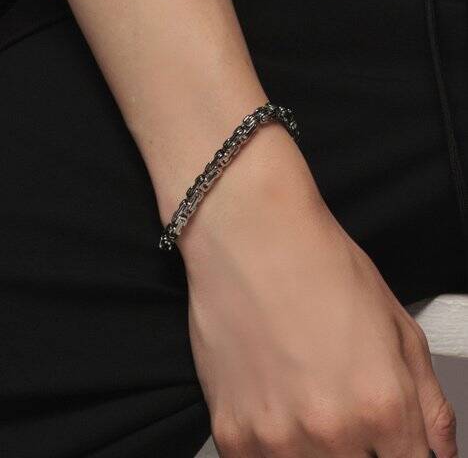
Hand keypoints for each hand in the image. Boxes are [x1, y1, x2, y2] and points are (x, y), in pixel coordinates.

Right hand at [178, 125, 457, 457]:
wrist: (250, 235)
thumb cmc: (318, 264)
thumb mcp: (395, 323)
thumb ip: (428, 401)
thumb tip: (439, 450)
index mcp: (383, 406)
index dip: (398, 454)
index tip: (384, 441)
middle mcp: (332, 432)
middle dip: (358, 448)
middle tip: (337, 403)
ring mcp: (276, 437)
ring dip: (312, 448)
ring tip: (302, 395)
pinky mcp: (231, 432)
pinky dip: (271, 445)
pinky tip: (273, 400)